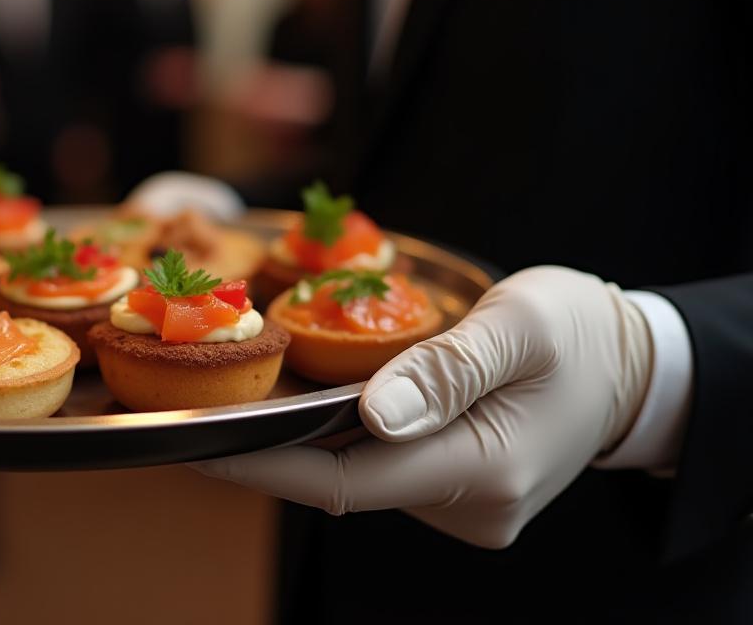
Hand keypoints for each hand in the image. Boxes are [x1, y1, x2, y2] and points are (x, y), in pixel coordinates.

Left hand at [192, 266, 654, 547]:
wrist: (635, 366)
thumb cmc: (581, 332)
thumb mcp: (522, 325)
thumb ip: (447, 368)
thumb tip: (375, 414)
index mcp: (483, 467)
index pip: (345, 480)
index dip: (264, 465)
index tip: (196, 445)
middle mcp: (469, 505)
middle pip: (343, 480)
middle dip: (273, 444)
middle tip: (205, 400)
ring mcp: (465, 506)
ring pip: (360, 473)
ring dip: (310, 435)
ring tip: (252, 386)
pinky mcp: (459, 491)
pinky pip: (383, 466)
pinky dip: (345, 433)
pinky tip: (317, 396)